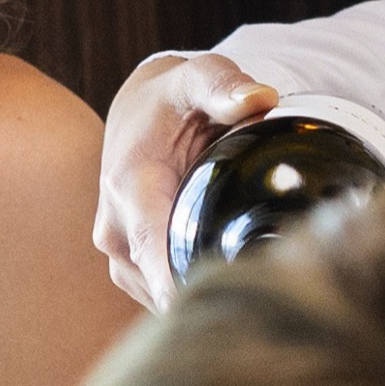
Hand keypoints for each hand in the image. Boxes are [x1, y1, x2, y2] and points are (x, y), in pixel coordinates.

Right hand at [92, 51, 266, 302]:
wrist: (138, 115)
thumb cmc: (175, 98)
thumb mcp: (200, 76)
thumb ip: (225, 85)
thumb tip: (259, 98)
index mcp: (130, 185)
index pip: (152, 246)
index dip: (179, 284)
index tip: (215, 308)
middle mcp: (116, 229)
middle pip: (163, 285)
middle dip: (208, 297)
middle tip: (267, 307)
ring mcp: (121, 254)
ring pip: (162, 299)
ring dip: (201, 301)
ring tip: (258, 297)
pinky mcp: (131, 269)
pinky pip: (162, 297)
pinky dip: (192, 297)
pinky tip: (233, 290)